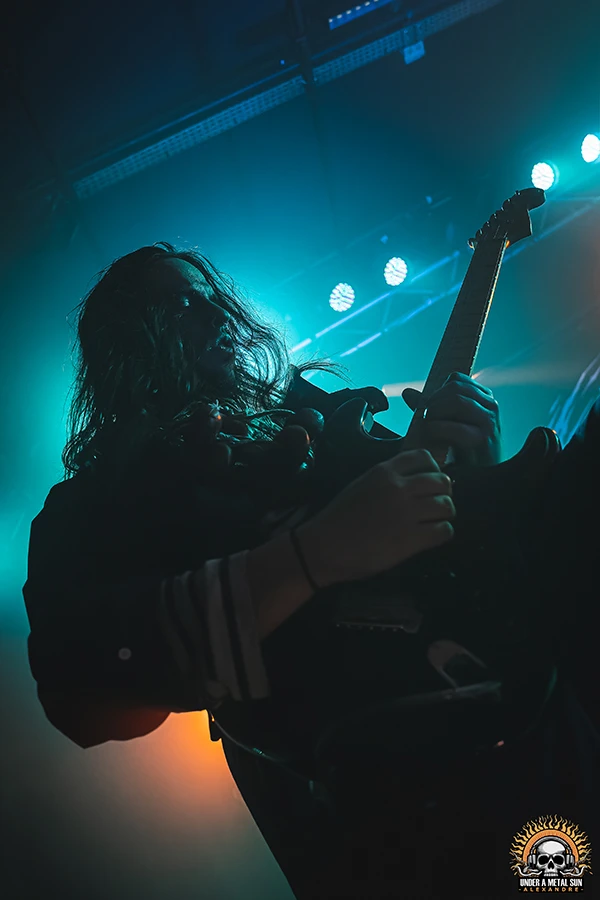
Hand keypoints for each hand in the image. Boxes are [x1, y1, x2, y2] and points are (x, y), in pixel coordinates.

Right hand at [296, 449, 454, 587]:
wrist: (324, 546)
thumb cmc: (339, 518)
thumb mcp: (362, 484)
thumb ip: (387, 479)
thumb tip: (415, 481)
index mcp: (385, 471)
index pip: (424, 457)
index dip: (433, 469)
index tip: (428, 483)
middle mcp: (399, 488)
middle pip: (442, 481)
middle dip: (443, 493)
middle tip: (435, 505)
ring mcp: (407, 513)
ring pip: (447, 506)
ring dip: (444, 515)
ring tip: (434, 522)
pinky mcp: (411, 539)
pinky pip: (444, 531)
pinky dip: (442, 533)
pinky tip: (431, 536)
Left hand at [402, 372, 500, 466]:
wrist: (479, 478)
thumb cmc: (462, 451)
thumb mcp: (448, 424)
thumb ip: (431, 408)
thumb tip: (407, 393)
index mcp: (483, 398)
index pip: (456, 379)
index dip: (437, 391)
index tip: (429, 409)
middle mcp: (490, 406)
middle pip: (455, 388)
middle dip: (434, 402)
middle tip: (425, 419)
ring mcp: (490, 422)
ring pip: (457, 401)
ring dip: (436, 413)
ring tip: (429, 428)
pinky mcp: (484, 440)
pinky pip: (456, 427)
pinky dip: (439, 429)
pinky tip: (433, 437)